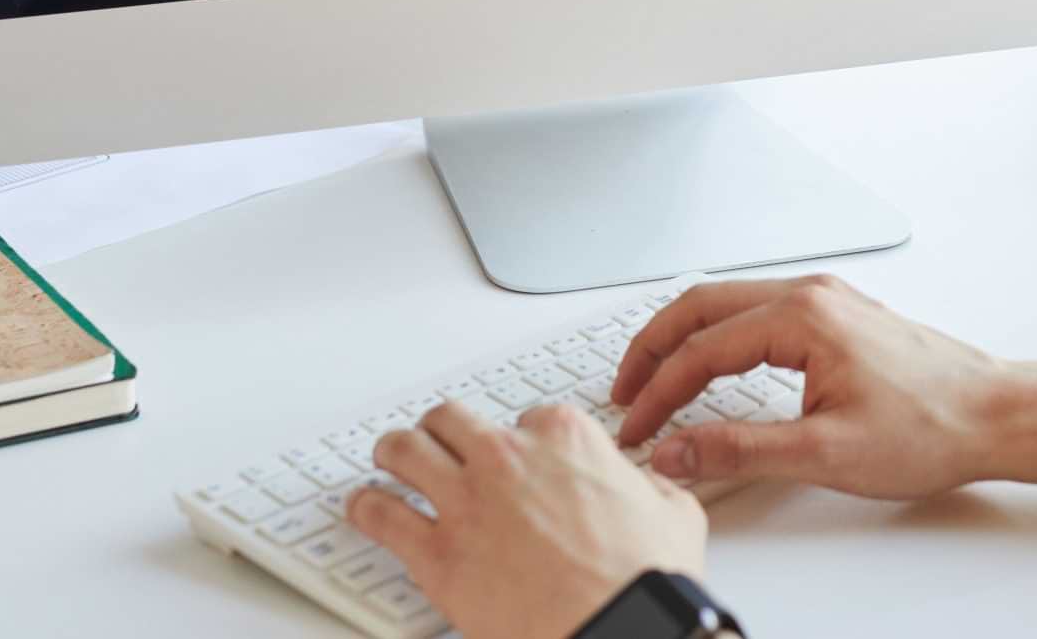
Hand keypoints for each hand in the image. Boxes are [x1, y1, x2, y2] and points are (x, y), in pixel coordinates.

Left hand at [345, 400, 705, 638]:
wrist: (616, 628)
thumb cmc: (643, 579)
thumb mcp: (672, 511)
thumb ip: (649, 486)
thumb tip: (648, 488)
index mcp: (564, 438)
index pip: (527, 418)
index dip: (521, 439)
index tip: (518, 457)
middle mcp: (507, 457)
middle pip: (452, 420)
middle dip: (443, 431)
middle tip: (438, 443)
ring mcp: (466, 501)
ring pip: (404, 450)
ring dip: (394, 453)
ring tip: (388, 459)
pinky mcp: (436, 553)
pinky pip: (380, 515)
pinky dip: (366, 508)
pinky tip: (364, 509)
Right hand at [612, 274, 1007, 499]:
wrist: (996, 415)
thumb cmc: (932, 426)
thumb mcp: (825, 453)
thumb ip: (739, 450)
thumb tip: (678, 452)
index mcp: (802, 316)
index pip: (701, 350)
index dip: (658, 394)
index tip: (637, 430)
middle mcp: (810, 295)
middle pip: (702, 306)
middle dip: (653, 349)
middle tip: (624, 393)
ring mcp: (825, 301)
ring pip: (728, 304)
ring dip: (685, 339)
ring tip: (657, 380)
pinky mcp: (837, 317)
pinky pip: (757, 313)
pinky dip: (719, 338)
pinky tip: (713, 366)